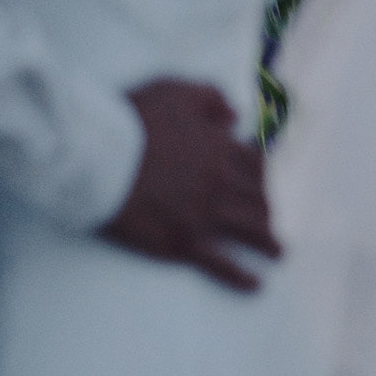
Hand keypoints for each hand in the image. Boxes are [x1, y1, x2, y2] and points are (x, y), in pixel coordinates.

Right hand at [99, 80, 279, 292]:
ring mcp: (205, 216)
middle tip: (267, 220)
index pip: (255, 165)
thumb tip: (235, 117)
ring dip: (268, 244)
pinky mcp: (184, 243)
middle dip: (266, 211)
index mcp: (220, 148)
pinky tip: (256, 284)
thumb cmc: (132, 121)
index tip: (261, 184)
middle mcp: (220, 184)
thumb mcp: (175, 92)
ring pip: (250, 232)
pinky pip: (223, 265)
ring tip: (277, 253)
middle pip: (258, 201)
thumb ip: (211, 98)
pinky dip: (243, 277)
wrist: (98, 157)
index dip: (261, 176)